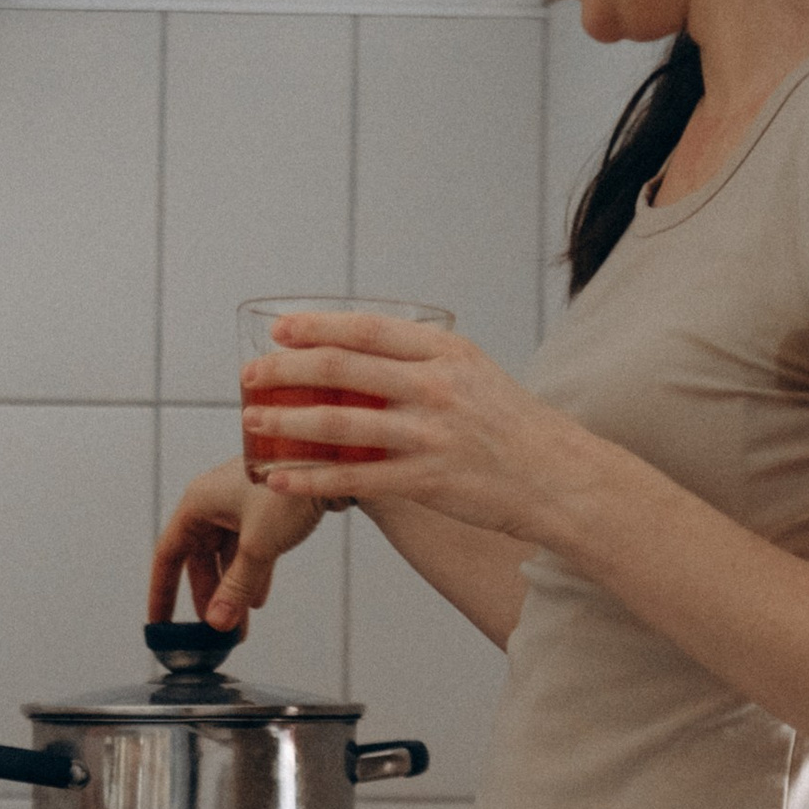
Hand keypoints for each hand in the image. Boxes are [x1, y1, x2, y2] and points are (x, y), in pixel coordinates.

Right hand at [150, 465, 325, 633]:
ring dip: (232, 590)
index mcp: (198, 504)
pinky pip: (249, 549)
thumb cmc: (288, 490)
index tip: (161, 624)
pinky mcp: (264, 509)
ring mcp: (240, 506)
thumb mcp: (258, 546)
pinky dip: (251, 574)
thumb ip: (236, 587)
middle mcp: (214, 504)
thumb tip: (218, 623)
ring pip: (227, 558)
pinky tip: (257, 598)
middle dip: (208, 598)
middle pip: (200, 561)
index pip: (168, 556)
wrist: (334, 458)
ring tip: (239, 626)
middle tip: (213, 631)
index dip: (162, 592)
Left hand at [240, 311, 602, 544]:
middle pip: (342, 369)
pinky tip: (278, 475)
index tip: (279, 330)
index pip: (366, 329)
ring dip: (285, 421)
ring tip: (251, 420)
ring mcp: (429, 435)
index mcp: (446, 352)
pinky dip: (309, 477)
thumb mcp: (473, 374)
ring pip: (338, 423)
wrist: (559, 477)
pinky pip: (353, 478)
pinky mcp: (426, 481)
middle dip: (285, 370)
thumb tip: (363, 354)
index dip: (315, 327)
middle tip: (250, 375)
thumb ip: (422, 363)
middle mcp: (436, 387)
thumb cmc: (511, 425)